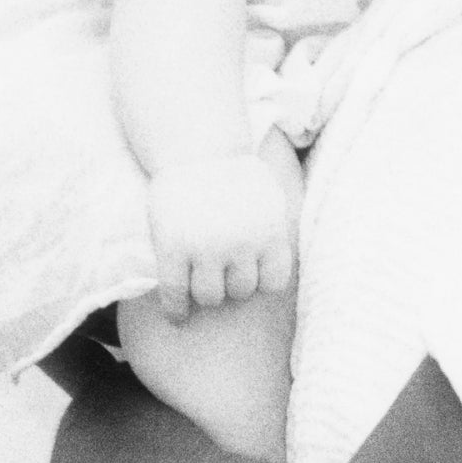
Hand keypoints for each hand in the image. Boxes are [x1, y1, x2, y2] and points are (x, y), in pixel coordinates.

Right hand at [145, 153, 294, 319]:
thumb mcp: (270, 199)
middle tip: (220, 275)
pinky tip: (176, 315)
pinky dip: (176, 309)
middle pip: (241, 290)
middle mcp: (240, 242)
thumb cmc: (235, 175)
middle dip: (231, 284)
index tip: (250, 275)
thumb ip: (277, 234)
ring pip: (210, 296)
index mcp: (268, 230)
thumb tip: (288, 272)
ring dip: (206, 294)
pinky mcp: (173, 247)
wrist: (196, 147)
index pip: (273, 282)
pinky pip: (175, 292)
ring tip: (200, 286)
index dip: (260, 281)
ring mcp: (205, 246)